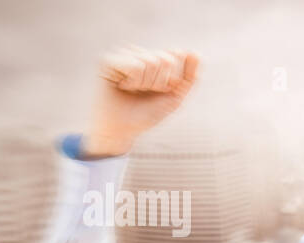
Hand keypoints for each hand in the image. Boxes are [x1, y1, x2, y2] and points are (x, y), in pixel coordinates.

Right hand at [83, 46, 199, 156]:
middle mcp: (139, 53)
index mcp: (155, 59)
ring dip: (145, 84)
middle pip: (165, 59)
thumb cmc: (148, 113)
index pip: (176, 55)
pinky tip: (123, 86)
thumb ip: (189, 76)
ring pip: (150, 62)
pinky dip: (134, 81)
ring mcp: (123, 55)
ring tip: (132, 90)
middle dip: (159, 83)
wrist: (123, 129)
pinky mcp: (108, 60)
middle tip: (144, 92)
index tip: (161, 91)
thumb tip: (195, 52)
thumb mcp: (175, 96)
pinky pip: (134, 65)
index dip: (172, 80)